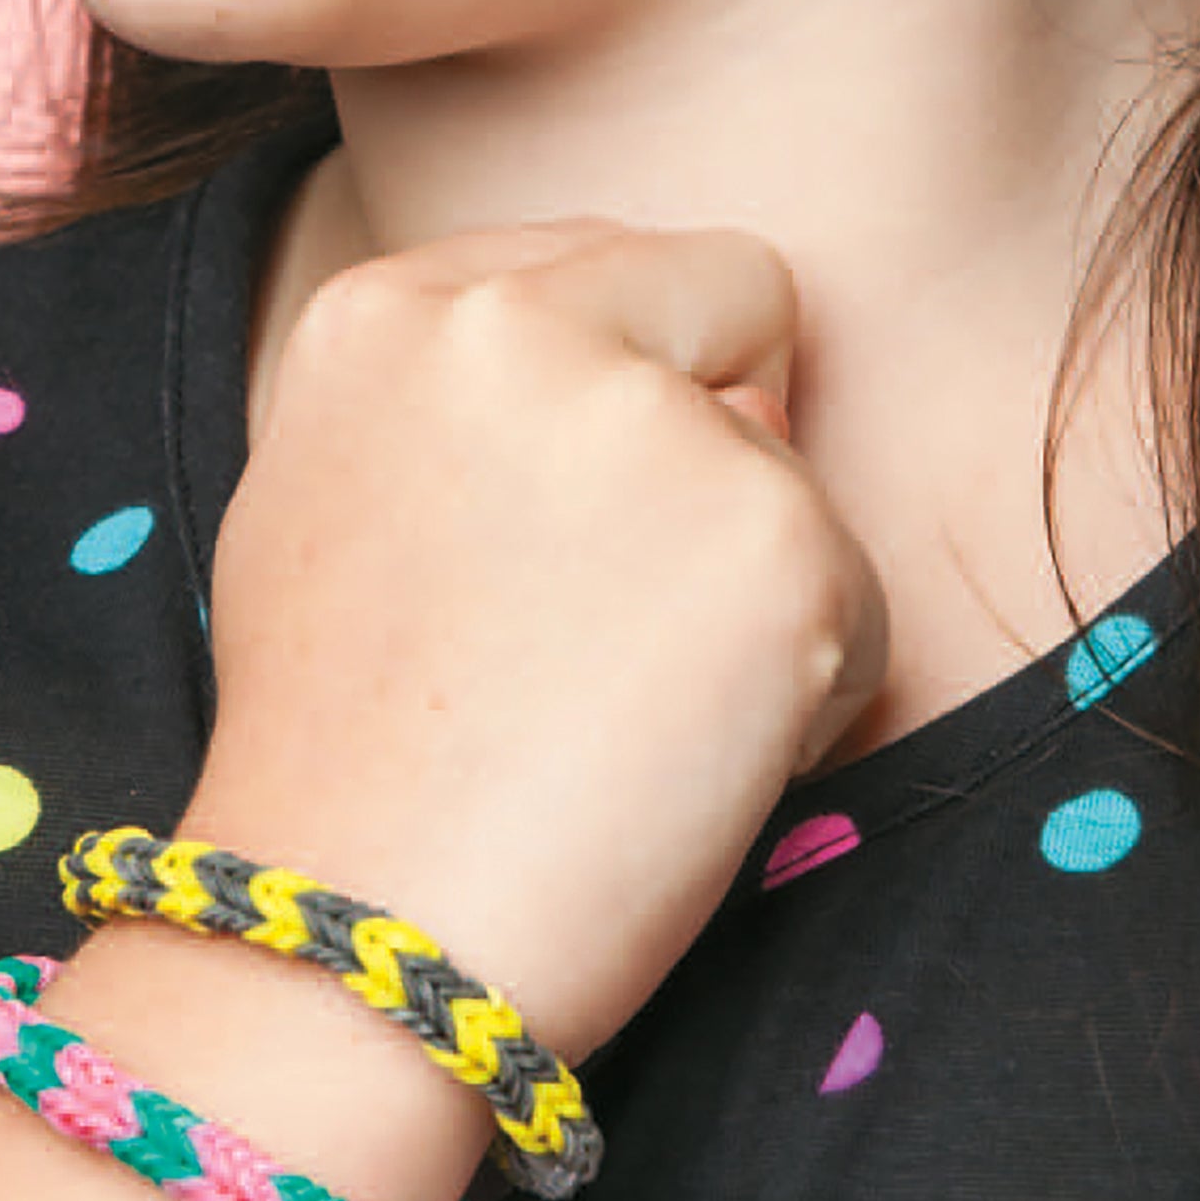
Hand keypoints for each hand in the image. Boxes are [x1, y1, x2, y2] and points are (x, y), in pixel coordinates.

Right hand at [187, 221, 886, 1067]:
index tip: (553, 532)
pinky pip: (863, 596)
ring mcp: (657, 423)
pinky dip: (807, 691)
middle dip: (717, 435)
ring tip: (615, 714)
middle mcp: (521, 323)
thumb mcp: (336, 500)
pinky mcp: (776, 539)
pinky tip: (679, 769)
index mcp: (394, 305)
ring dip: (748, 585)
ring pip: (795, 466)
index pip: (612, 263)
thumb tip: (673, 389)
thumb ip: (470, 400)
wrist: (351, 937)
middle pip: (735, 302)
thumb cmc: (341, 755)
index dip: (618, 395)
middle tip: (606, 617)